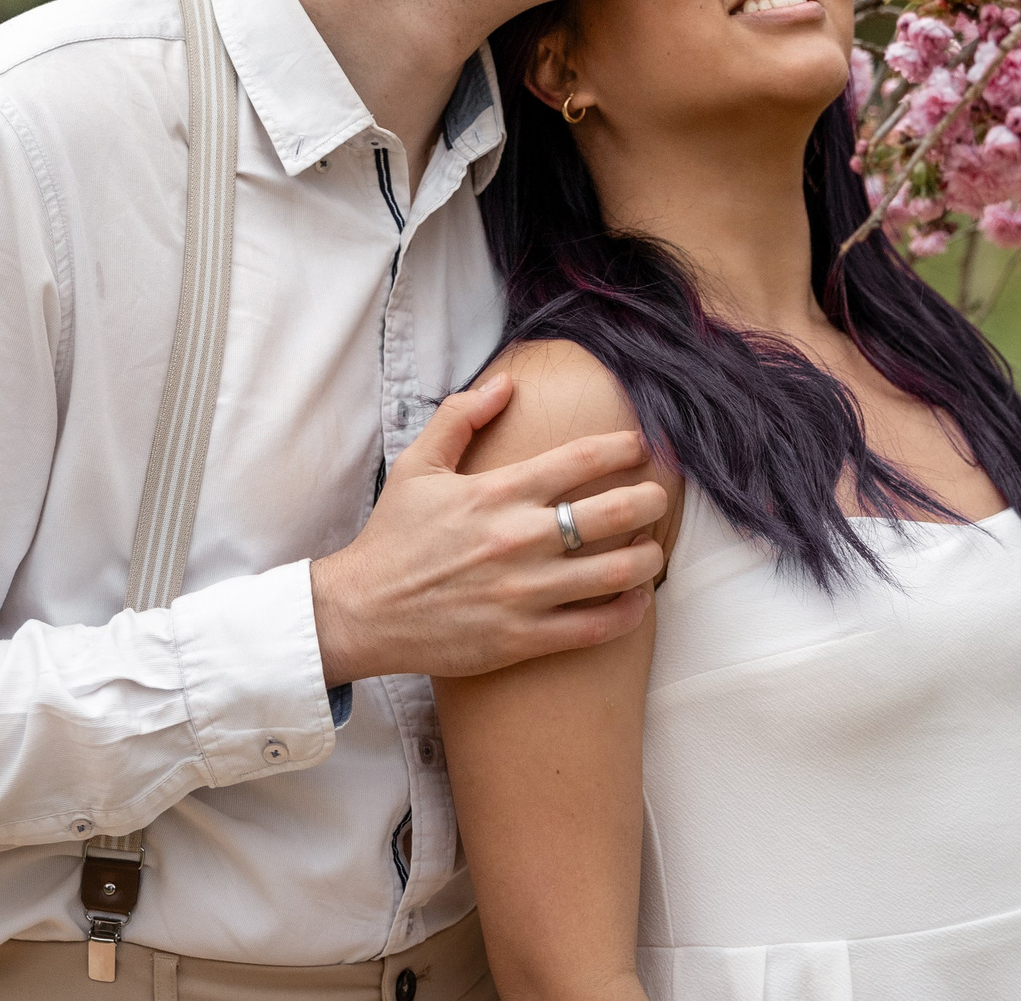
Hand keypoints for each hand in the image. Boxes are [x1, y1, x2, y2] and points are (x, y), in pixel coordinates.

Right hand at [310, 375, 668, 683]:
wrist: (362, 612)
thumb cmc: (393, 538)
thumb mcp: (417, 465)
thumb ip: (461, 417)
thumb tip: (507, 382)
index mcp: (498, 492)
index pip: (581, 459)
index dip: (623, 448)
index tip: (640, 447)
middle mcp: (518, 539)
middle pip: (614, 513)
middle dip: (650, 500)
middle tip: (658, 497)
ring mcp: (524, 592)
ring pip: (615, 573)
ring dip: (648, 557)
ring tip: (653, 548)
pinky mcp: (522, 638)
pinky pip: (595, 627)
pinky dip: (628, 612)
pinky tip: (637, 599)